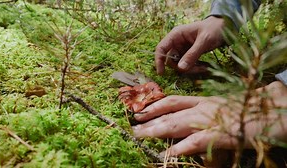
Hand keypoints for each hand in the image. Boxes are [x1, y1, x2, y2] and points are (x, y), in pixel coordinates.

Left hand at [132, 81, 286, 156]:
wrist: (268, 111)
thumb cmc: (244, 108)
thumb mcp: (220, 105)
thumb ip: (203, 109)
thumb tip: (187, 115)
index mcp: (202, 100)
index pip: (172, 100)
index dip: (154, 104)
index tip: (141, 109)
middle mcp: (201, 107)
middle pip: (168, 112)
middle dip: (149, 119)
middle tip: (133, 125)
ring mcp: (207, 120)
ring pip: (175, 124)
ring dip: (155, 131)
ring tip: (139, 136)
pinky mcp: (217, 135)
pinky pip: (193, 142)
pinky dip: (179, 148)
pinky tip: (166, 154)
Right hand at [155, 16, 224, 74]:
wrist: (224, 27)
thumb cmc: (214, 29)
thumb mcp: (204, 41)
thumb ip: (192, 54)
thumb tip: (180, 68)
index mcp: (176, 35)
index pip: (161, 48)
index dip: (159, 60)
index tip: (161, 73)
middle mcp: (177, 42)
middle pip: (171, 60)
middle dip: (182, 67)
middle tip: (197, 69)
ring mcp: (182, 49)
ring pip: (180, 65)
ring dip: (190, 69)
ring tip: (205, 67)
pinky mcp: (188, 55)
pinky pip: (187, 65)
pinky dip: (195, 68)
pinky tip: (205, 66)